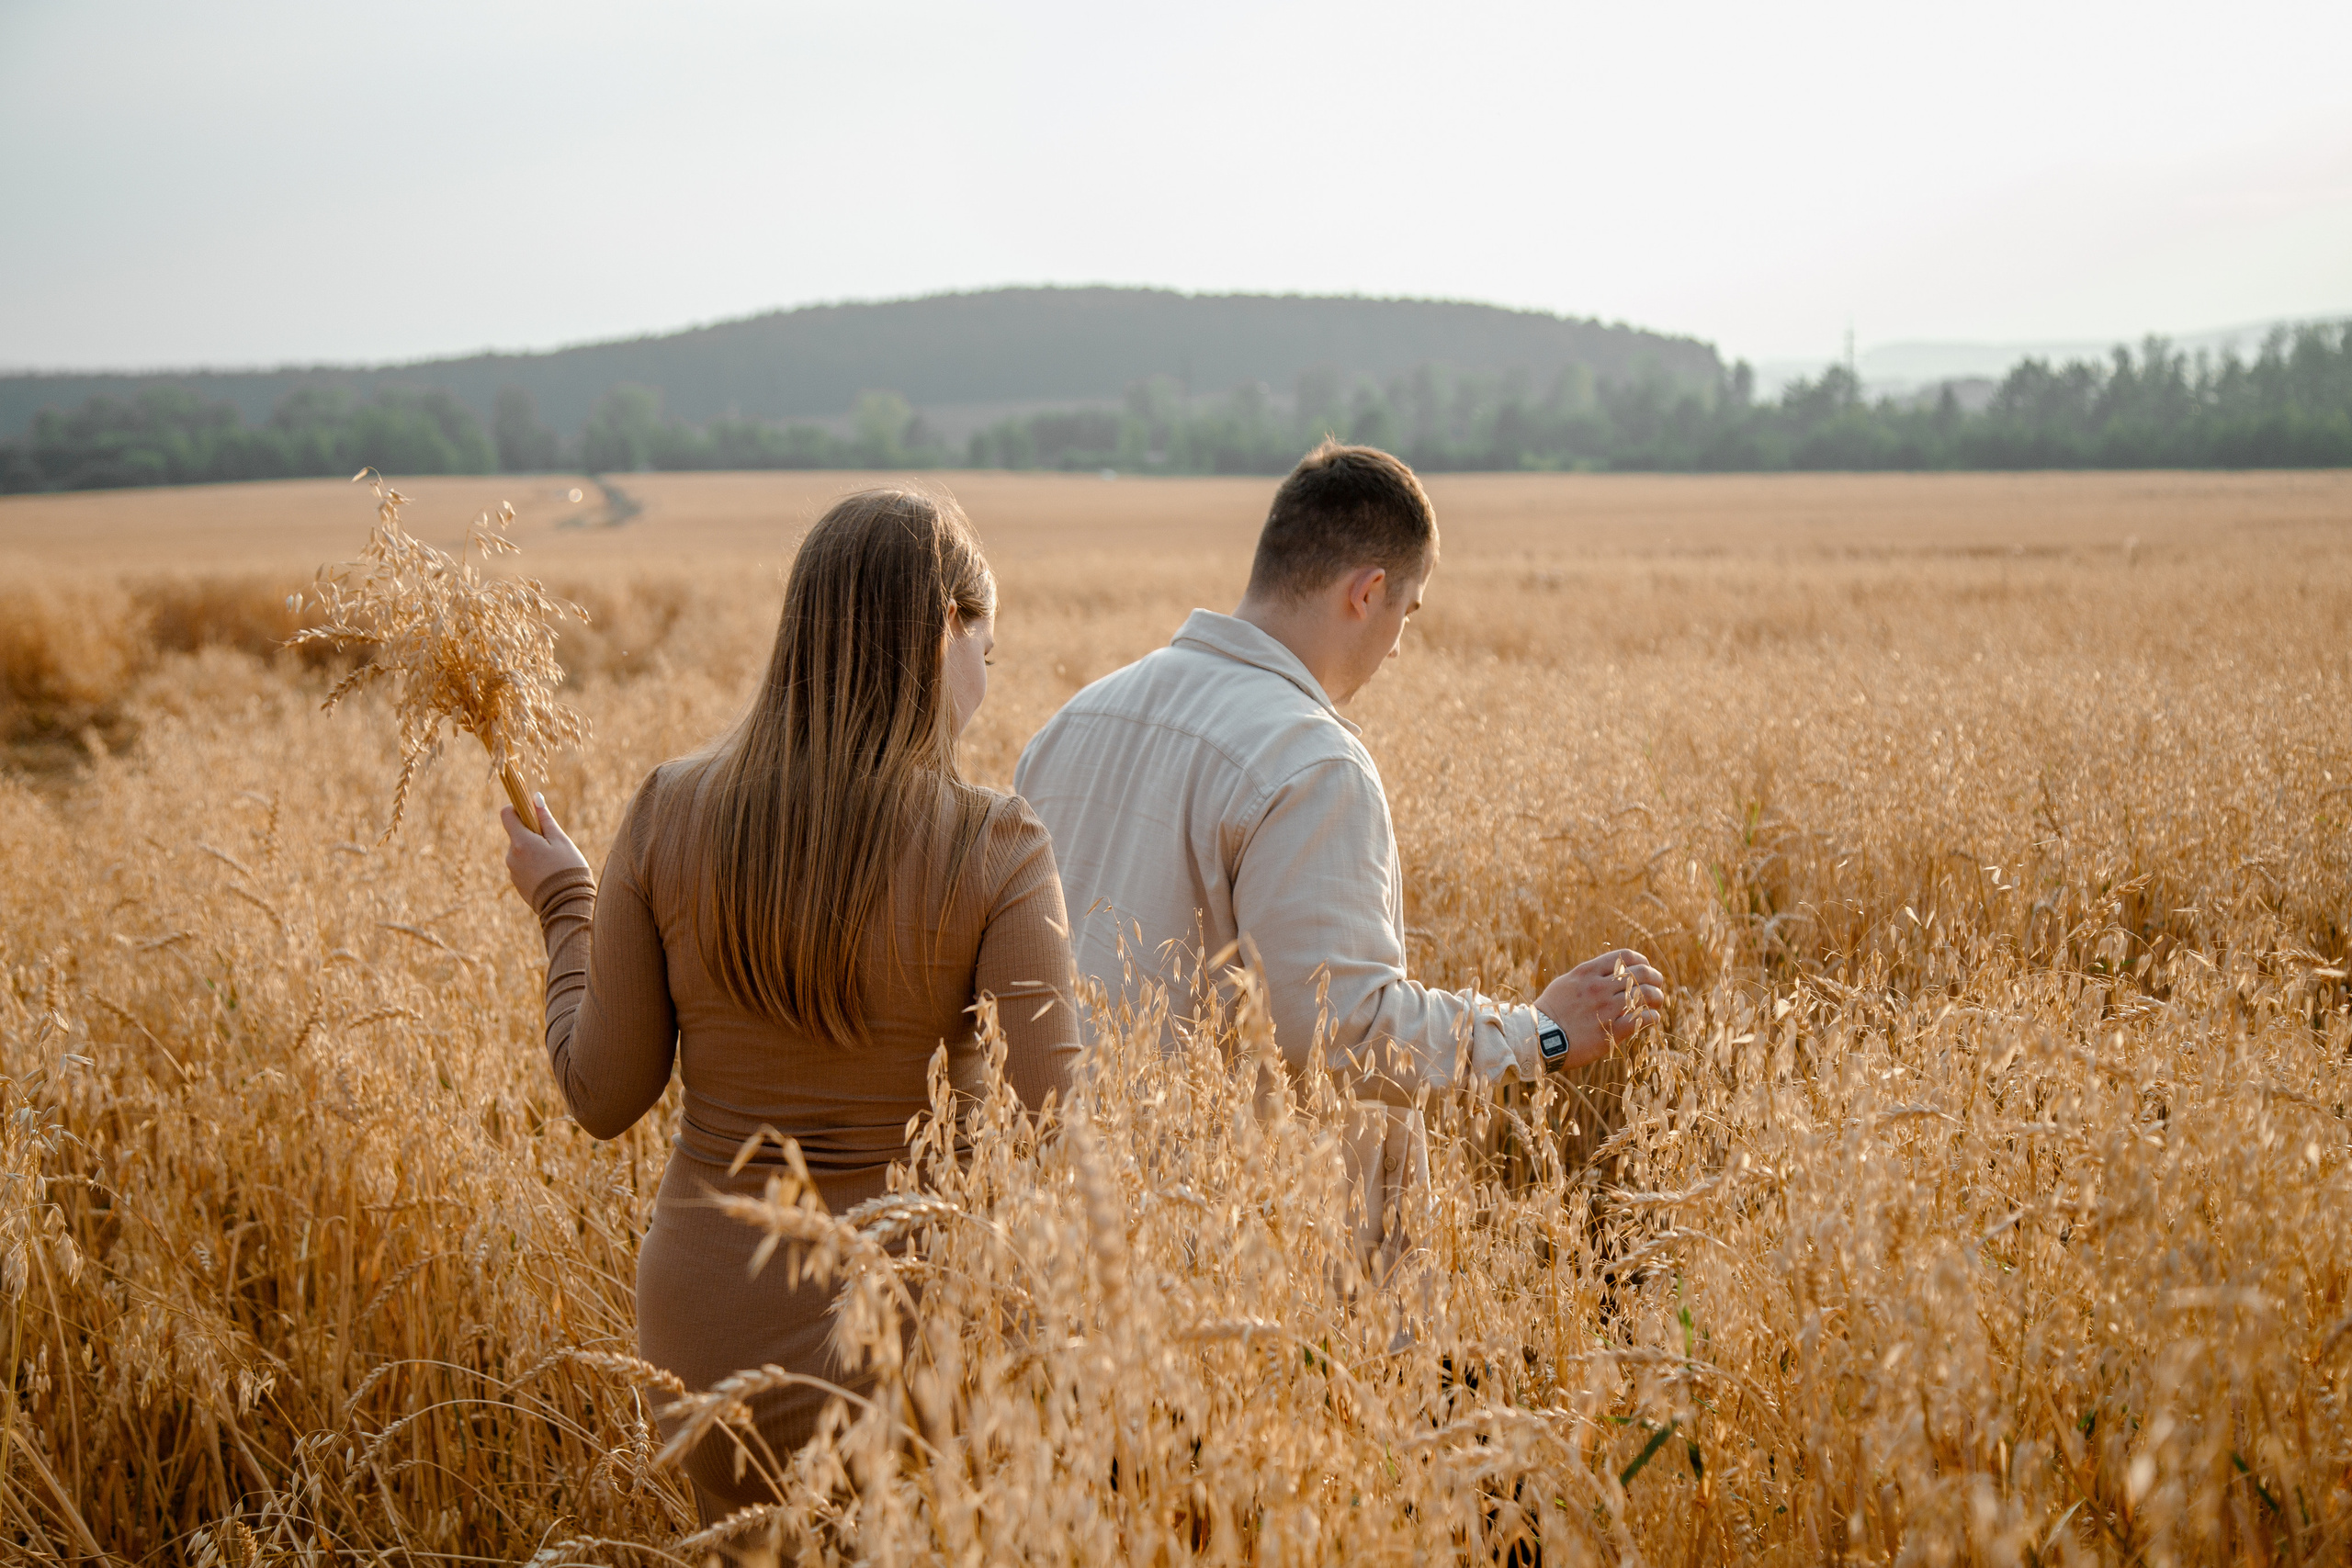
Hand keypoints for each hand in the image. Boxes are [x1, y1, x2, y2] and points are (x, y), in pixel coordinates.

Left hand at [500, 794, 589, 903]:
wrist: (567, 905)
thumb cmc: (567, 869)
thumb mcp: (560, 840)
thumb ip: (545, 818)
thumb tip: (535, 797)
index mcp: (521, 842)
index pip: (506, 814)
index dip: (517, 809)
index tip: (530, 812)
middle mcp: (511, 856)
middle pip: (517, 835)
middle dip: (531, 835)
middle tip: (553, 846)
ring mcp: (513, 871)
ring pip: (520, 852)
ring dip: (533, 852)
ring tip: (554, 864)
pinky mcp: (517, 884)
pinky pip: (523, 867)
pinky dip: (533, 866)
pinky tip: (550, 876)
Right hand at [1534, 948, 1664, 1068]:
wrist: (1540, 1037)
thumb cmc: (1551, 1011)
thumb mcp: (1567, 983)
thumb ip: (1588, 976)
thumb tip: (1607, 973)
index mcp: (1588, 972)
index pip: (1625, 956)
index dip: (1642, 961)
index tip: (1645, 968)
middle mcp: (1600, 987)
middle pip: (1641, 974)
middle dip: (1655, 978)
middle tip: (1657, 985)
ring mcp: (1607, 1008)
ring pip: (1646, 995)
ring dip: (1657, 997)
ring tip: (1657, 1002)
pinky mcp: (1613, 1030)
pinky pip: (1644, 1018)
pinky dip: (1653, 1016)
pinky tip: (1652, 1018)